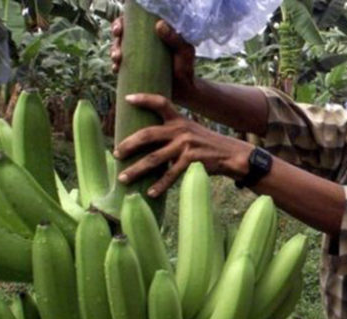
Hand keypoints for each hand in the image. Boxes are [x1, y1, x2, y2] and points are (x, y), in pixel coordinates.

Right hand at [110, 17, 196, 102]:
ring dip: (114, 53)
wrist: (184, 91)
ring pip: (119, 50)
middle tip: (118, 52)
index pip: (132, 24)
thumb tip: (159, 25)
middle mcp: (143, 44)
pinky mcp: (135, 71)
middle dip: (115, 42)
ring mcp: (138, 57)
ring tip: (117, 60)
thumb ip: (175, 39)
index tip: (119, 30)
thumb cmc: (186, 69)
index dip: (120, 24)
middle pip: (122, 37)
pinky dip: (116, 67)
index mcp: (153, 34)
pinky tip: (116, 70)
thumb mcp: (184, 52)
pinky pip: (121, 67)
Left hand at [114, 94, 252, 196]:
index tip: (127, 99)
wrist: (231, 155)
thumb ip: (172, 133)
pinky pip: (170, 175)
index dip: (144, 98)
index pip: (160, 103)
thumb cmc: (207, 146)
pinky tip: (150, 193)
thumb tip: (146, 143)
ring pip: (154, 158)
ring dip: (136, 170)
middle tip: (115, 153)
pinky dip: (159, 185)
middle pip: (147, 134)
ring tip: (123, 178)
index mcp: (179, 120)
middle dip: (128, 144)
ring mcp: (186, 145)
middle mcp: (181, 130)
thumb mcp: (191, 132)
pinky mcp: (192, 161)